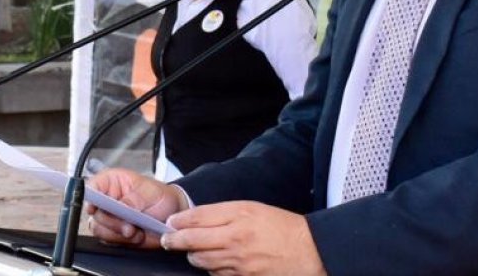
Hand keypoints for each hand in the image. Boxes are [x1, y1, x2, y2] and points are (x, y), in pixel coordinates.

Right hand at [86, 168, 187, 248]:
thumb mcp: (150, 193)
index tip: (95, 208)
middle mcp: (106, 201)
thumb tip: (119, 206)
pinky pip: (109, 241)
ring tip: (136, 230)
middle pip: (94, 214)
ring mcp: (109, 218)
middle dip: (112, 222)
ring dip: (118, 233)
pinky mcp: (114, 234)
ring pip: (99, 230)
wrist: (173, 214)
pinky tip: (136, 235)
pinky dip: (124, 241)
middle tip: (129, 225)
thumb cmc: (161, 197)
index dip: (90, 199)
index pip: (90, 188)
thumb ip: (132, 200)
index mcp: (111, 183)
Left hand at [161, 202, 325, 275]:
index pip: (198, 217)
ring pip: (201, 261)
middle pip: (193, 241)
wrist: (309, 251)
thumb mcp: (253, 209)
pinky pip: (216, 275)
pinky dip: (211, 268)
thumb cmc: (282, 227)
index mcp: (239, 216)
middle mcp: (236, 239)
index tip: (171, 222)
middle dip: (175, 240)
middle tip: (168, 239)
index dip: (179, 220)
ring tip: (191, 250)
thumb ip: (224, 213)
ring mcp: (239, 262)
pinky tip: (214, 262)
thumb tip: (195, 219)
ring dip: (192, 255)